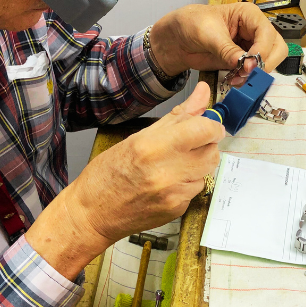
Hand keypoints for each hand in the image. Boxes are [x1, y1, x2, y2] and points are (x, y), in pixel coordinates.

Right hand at [28, 84, 224, 277]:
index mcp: (153, 147)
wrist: (93, 213)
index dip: (211, 126)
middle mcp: (166, 171)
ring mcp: (174, 193)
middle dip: (206, 145)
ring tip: (172, 165)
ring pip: (207, 171)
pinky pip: (197, 189)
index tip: (208, 126)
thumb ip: (178, 115)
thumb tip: (203, 92)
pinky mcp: (178, 208)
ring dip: (197, 165)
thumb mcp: (139, 137)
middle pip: (212, 151)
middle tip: (187, 146)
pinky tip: (168, 183)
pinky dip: (188, 182)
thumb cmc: (108, 173)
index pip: (204, 130)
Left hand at [148, 3, 288, 82]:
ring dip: (257, 73)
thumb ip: (228, 50)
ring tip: (238, 78)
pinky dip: (248, 79)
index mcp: (248, 15)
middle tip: (248, 72)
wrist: (176, 40)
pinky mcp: (244, 61)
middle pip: (277, 48)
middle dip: (265, 62)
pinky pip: (255, 72)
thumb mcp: (208, 34)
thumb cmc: (190, 24)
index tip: (250, 64)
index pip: (268, 33)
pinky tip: (235, 80)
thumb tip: (246, 64)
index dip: (262, 50)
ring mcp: (251, 46)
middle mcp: (254, 30)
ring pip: (270, 61)